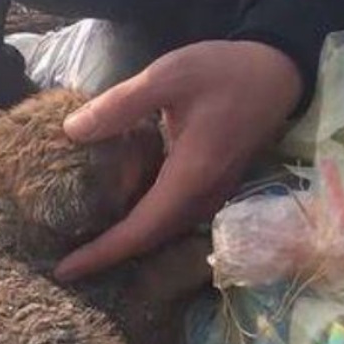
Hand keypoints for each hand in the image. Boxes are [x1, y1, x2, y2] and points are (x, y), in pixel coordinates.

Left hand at [54, 40, 302, 280]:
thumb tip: (72, 131)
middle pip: (151, 239)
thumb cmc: (226, 71)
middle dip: (108, 255)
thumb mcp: (168, 76)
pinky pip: (173, 213)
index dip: (102, 253)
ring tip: (82, 239)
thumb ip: (120, 104)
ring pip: (163, 229)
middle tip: (64, 261)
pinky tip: (116, 206)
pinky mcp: (213, 183)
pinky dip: (142, 218)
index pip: (141, 230)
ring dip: (126, 238)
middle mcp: (204, 195)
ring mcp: (212, 192)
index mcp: (190, 176)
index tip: (66, 271)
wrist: (278, 71)